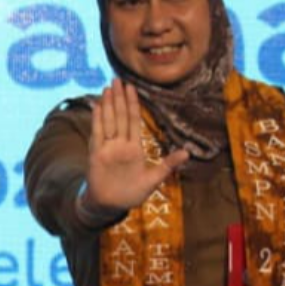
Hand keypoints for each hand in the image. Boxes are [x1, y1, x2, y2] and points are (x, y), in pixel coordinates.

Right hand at [83, 80, 189, 215]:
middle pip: (120, 116)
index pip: (133, 121)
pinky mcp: (97, 155)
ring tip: (108, 88)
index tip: (132, 87)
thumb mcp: (154, 179)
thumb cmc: (131, 193)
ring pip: (109, 122)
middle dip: (119, 98)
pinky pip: (97, 134)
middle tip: (118, 79)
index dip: (133, 104)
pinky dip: (97, 120)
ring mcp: (108, 148)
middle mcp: (120, 145)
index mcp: (134, 148)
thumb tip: (187, 152)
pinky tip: (97, 106)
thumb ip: (168, 165)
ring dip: (108, 105)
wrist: (111, 206)